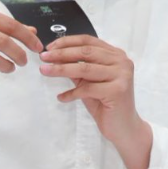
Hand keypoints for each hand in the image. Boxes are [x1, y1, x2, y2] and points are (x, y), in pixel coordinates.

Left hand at [38, 35, 149, 152]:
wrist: (124, 127)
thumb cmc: (105, 104)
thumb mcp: (89, 82)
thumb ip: (77, 69)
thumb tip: (54, 57)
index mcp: (116, 55)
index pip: (88, 41)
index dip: (67, 42)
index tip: (49, 47)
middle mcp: (122, 61)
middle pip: (86, 52)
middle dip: (61, 54)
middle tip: (43, 57)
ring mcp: (122, 75)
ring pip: (85, 69)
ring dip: (61, 69)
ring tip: (45, 71)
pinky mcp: (118, 91)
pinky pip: (87, 89)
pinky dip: (71, 93)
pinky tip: (61, 98)